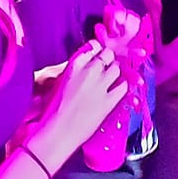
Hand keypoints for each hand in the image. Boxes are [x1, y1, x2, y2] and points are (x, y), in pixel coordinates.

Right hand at [32, 36, 127, 159]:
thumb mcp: (59, 81)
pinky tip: (117, 91)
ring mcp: (101, 85)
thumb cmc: (53, 110)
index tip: (98, 56)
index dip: (98, 51)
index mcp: (74, 63)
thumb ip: (75, 70)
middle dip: (108, 61)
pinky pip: (124, 87)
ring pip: (117, 68)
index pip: (94, 45)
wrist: (57, 133)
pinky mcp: (109, 101)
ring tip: (110, 81)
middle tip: (105, 69)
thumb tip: (88, 66)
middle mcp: (90, 70)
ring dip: (115, 73)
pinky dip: (122, 87)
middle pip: (108, 54)